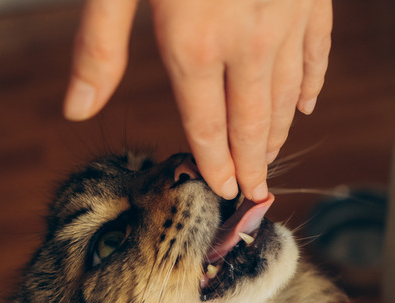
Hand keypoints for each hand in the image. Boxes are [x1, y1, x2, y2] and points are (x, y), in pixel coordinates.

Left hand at [63, 0, 331, 200]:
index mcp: (192, 42)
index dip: (213, 162)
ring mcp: (285, 21)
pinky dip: (311, 84)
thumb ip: (100, 47)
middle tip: (255, 190)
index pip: (205, 124)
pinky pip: (317, 56)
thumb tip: (77, 109)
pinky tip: (306, 105)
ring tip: (271, 157)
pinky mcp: (311, 0)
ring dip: (278, 132)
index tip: (221, 190)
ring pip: (286, 96)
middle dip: (252, 161)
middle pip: (251, 122)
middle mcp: (245, 43)